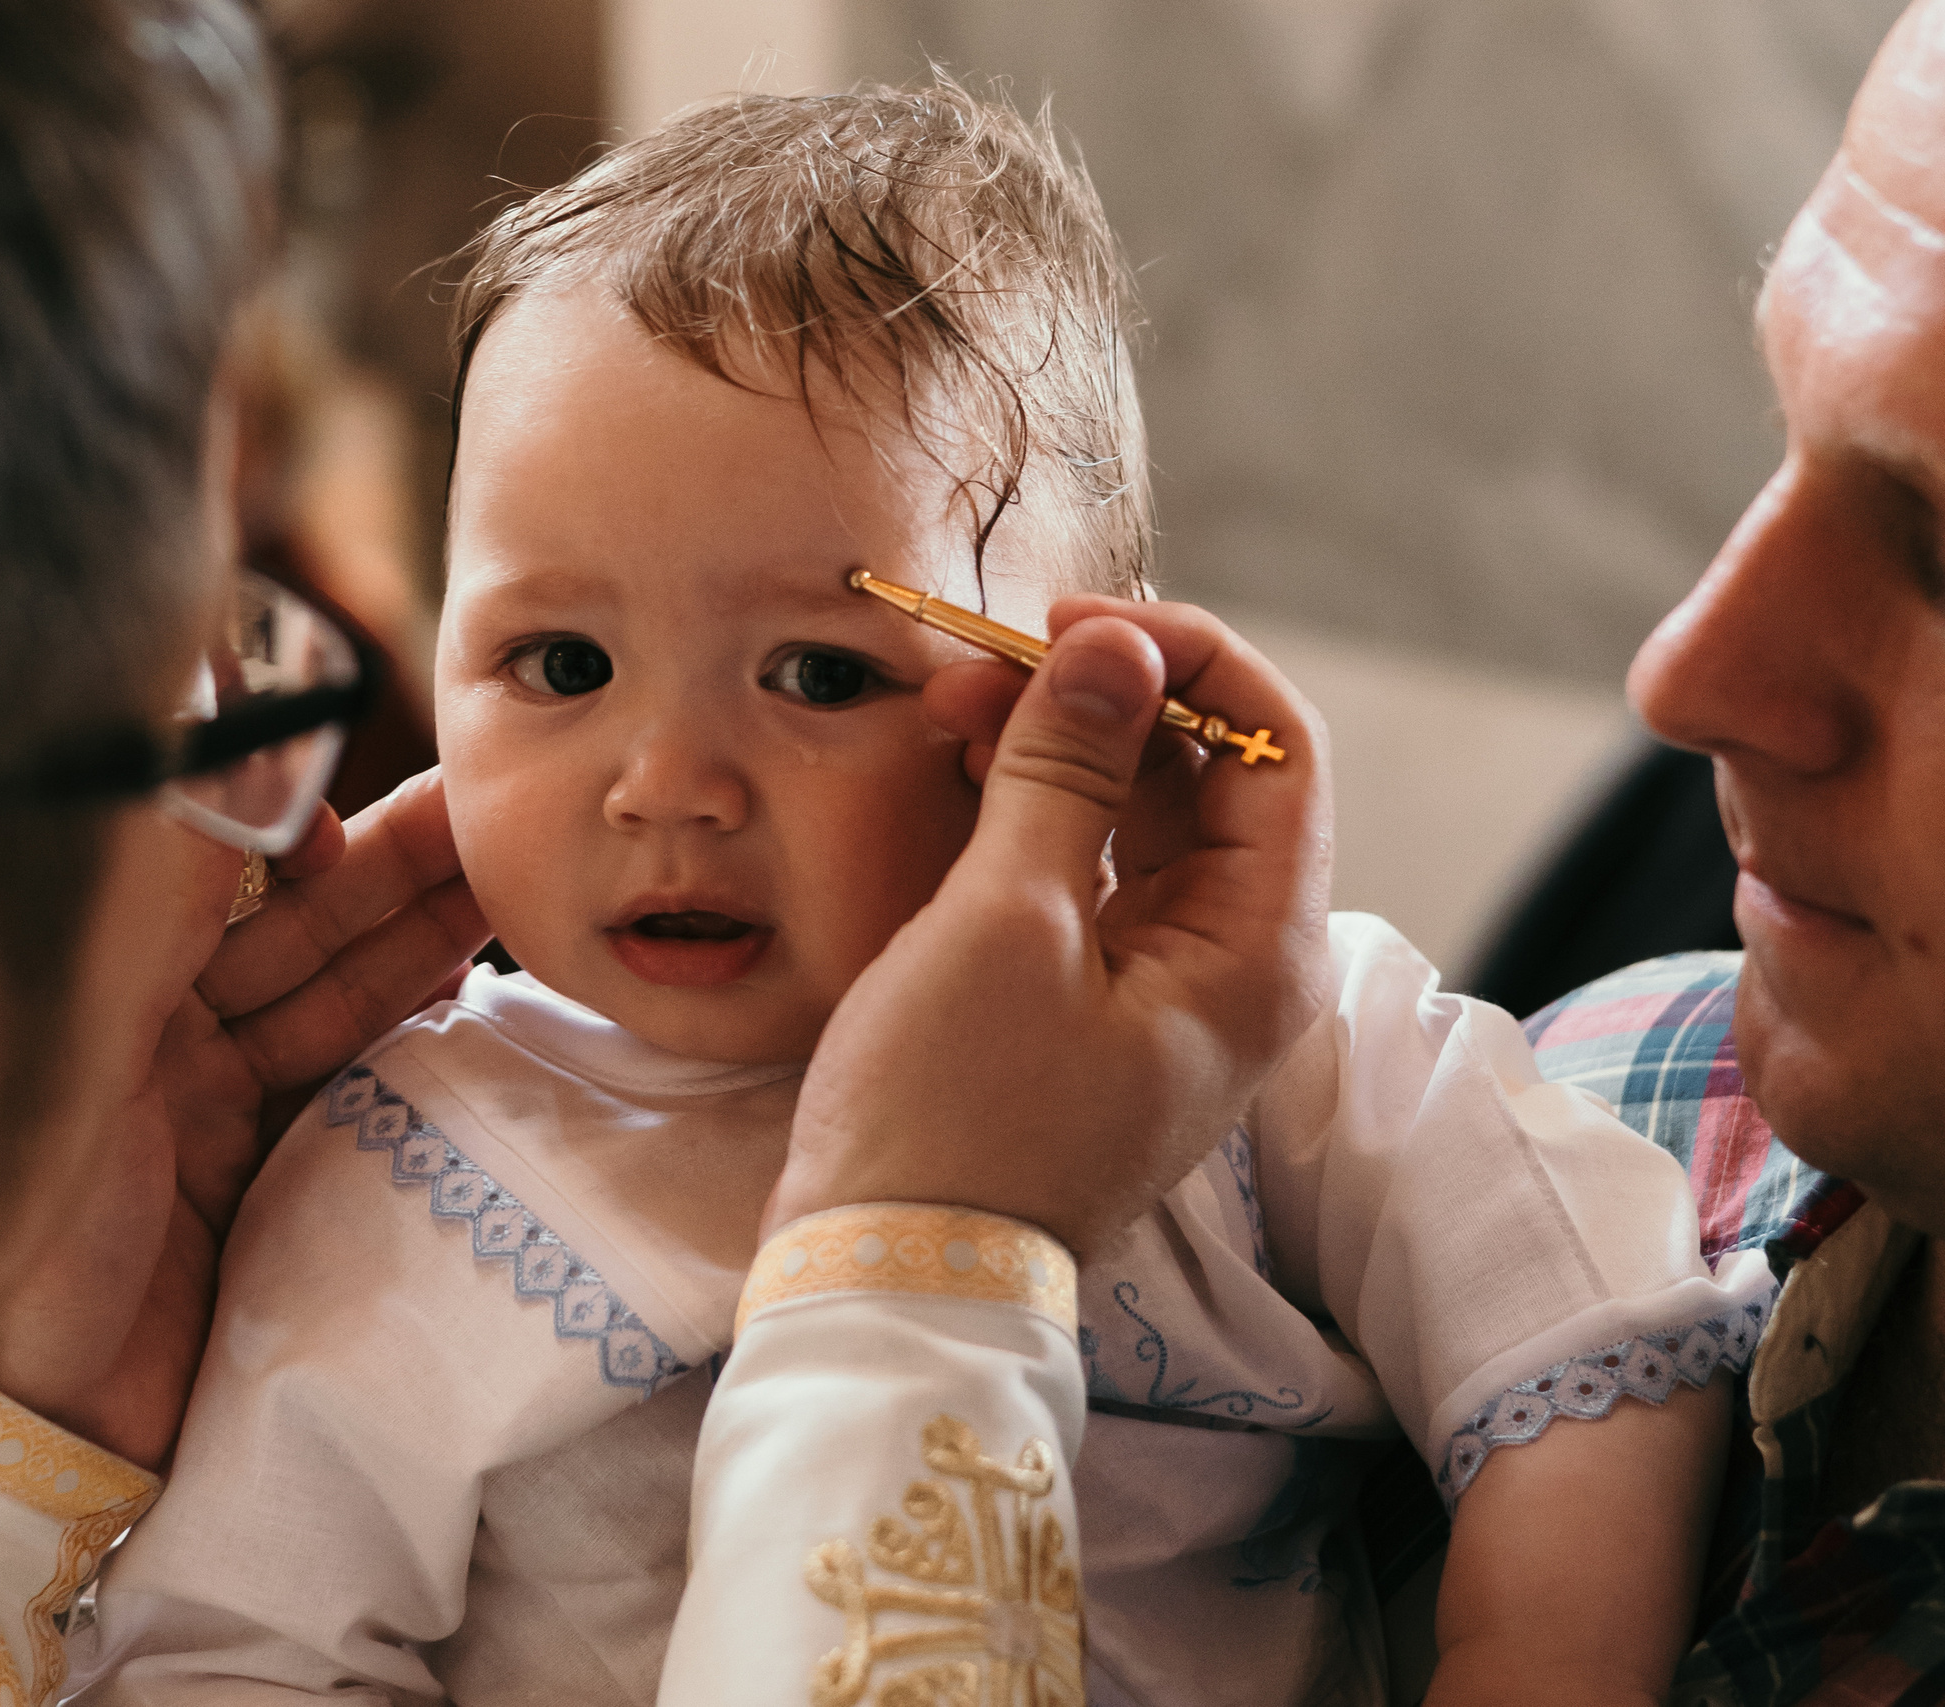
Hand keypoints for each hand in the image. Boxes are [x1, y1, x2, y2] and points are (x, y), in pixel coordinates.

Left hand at [0, 771, 486, 1468]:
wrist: (50, 1427)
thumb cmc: (33, 1231)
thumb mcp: (84, 1043)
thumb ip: (157, 899)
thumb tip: (199, 741)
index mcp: (105, 995)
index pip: (220, 884)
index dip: (295, 838)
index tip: (356, 815)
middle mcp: (167, 1043)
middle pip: (302, 935)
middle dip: (397, 872)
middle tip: (492, 818)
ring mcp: (227, 1118)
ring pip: (341, 1003)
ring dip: (424, 940)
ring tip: (510, 885)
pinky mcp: (276, 1187)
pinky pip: (360, 1091)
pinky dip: (417, 1039)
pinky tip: (473, 991)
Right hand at [767, 599, 1332, 1256]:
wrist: (887, 1271)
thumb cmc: (950, 1112)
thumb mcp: (1008, 920)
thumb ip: (1068, 768)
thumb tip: (1117, 644)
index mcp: (1258, 954)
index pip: (1276, 748)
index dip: (1184, 659)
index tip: (1070, 626)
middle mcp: (1236, 967)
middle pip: (1211, 775)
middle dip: (1106, 696)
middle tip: (983, 663)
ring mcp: (1166, 989)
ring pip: (1145, 817)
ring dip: (1061, 745)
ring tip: (952, 705)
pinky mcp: (1097, 1004)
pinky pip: (1095, 873)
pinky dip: (1038, 810)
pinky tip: (964, 771)